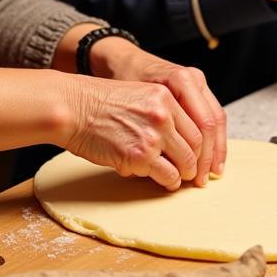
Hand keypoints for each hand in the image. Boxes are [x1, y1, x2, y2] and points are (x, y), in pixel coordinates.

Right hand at [89, 40, 225, 186]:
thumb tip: (181, 141)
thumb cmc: (98, 103)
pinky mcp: (139, 155)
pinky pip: (166, 176)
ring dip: (182, 175)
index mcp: (165, 95)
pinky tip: (161, 180)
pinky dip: (166, 182)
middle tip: (196, 176)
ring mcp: (153, 135)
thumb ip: (162, 112)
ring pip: (184, 163)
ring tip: (176, 178)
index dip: (204, 146)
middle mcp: (163, 114)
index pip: (200, 125)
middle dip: (197, 164)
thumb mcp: (138, 94)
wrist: (72, 107)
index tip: (205, 159)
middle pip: (196, 146)